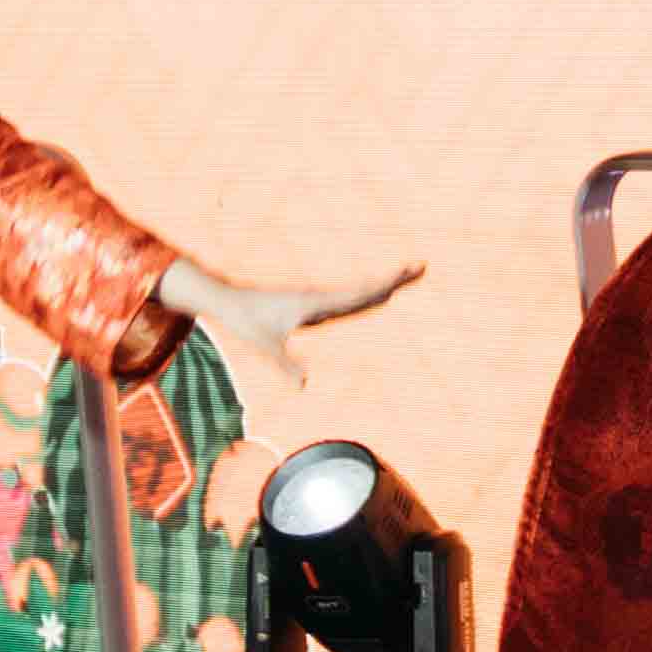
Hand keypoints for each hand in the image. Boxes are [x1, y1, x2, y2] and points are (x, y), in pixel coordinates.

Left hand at [158, 256, 421, 384]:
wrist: (229, 302)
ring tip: (408, 277)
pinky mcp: (314, 305)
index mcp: (316, 303)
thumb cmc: (247, 321)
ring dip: (384, 284)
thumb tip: (304, 385)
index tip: (405, 275)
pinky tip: (378, 296)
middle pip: (366, 287)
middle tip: (422, 266)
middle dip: (394, 277)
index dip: (383, 285)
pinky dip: (368, 296)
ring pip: (359, 292)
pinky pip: (348, 300)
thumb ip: (286, 365)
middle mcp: (321, 297)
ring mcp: (319, 300)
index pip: (357, 294)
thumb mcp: (265, 346)